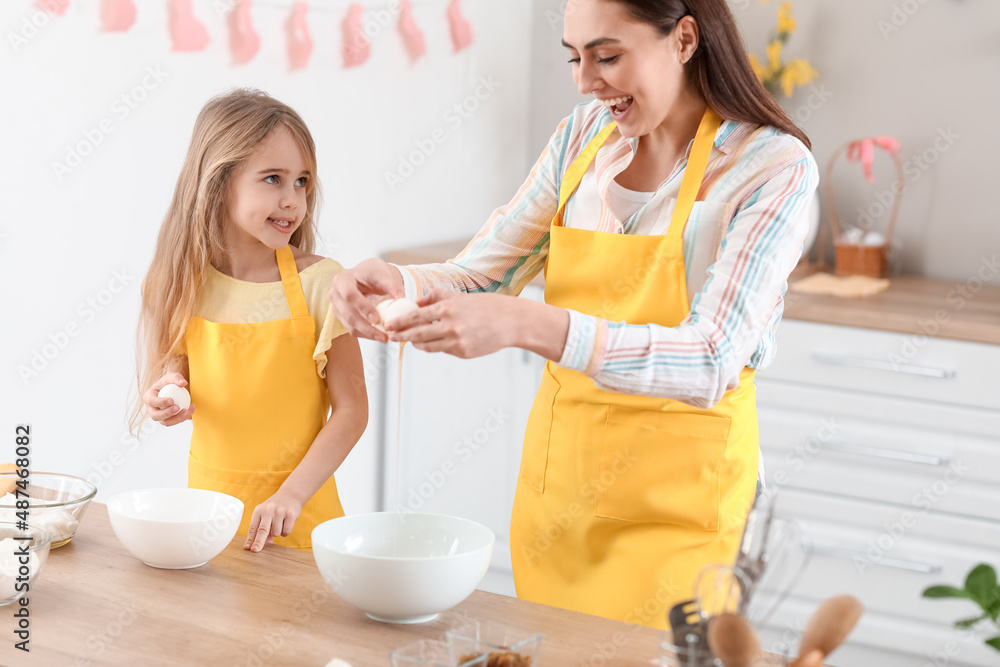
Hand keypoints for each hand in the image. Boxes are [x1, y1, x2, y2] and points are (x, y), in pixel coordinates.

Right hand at [142, 372, 194, 425]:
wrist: (173, 390)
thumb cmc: (170, 383)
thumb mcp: (172, 377)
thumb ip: (176, 378)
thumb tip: (183, 383)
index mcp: (148, 397)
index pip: (151, 401)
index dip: (160, 402)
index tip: (172, 400)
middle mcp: (151, 409)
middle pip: (155, 416)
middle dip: (166, 413)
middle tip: (178, 407)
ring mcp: (159, 416)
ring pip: (166, 422)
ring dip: (177, 418)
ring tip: (187, 411)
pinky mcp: (167, 420)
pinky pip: (174, 422)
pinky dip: (183, 417)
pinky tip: (190, 410)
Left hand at [244, 492, 302, 552]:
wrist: (290, 495)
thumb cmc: (275, 508)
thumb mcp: (265, 516)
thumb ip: (262, 529)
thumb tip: (260, 545)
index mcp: (259, 511)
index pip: (253, 527)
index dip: (250, 539)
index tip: (247, 548)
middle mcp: (268, 510)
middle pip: (262, 530)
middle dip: (258, 541)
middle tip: (255, 550)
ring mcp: (280, 511)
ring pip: (276, 533)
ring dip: (277, 533)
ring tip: (279, 524)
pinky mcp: (291, 514)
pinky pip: (286, 531)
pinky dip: (285, 532)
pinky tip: (286, 523)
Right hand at [328, 258, 404, 342]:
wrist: (365, 276)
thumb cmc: (373, 273)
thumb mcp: (383, 276)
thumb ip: (393, 286)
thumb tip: (402, 299)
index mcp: (342, 280)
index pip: (349, 295)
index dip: (362, 308)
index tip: (377, 319)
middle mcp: (335, 294)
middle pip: (348, 314)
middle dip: (366, 327)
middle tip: (384, 335)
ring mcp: (336, 307)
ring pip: (349, 325)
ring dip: (367, 334)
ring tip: (384, 338)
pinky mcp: (341, 317)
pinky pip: (352, 329)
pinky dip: (366, 335)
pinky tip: (378, 336)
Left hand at [386, 290, 517, 358]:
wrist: (510, 322)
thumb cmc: (486, 306)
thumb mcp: (460, 297)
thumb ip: (436, 298)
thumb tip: (417, 304)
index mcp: (447, 309)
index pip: (415, 317)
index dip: (399, 322)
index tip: (389, 325)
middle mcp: (450, 326)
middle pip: (417, 334)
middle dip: (401, 336)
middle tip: (391, 337)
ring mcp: (456, 342)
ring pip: (428, 346)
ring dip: (417, 343)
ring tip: (411, 340)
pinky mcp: (463, 353)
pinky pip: (443, 350)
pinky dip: (437, 346)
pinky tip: (435, 342)